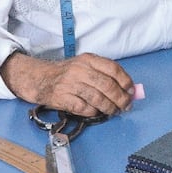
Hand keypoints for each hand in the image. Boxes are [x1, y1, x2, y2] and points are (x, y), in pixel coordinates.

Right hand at [0, 51, 133, 116]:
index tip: (131, 91)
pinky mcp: (63, 98)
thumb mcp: (85, 66)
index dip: (125, 81)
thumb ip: (105, 74)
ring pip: (98, 98)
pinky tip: (96, 112)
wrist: (41, 78)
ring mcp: (71, 84)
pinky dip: (93, 112)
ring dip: (109, 107)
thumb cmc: (68, 73)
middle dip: (120, 98)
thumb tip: (127, 89)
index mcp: (89, 59)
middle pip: (107, 85)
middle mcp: (80, 70)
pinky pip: (84, 108)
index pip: (113, 69)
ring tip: (114, 111)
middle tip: (126, 106)